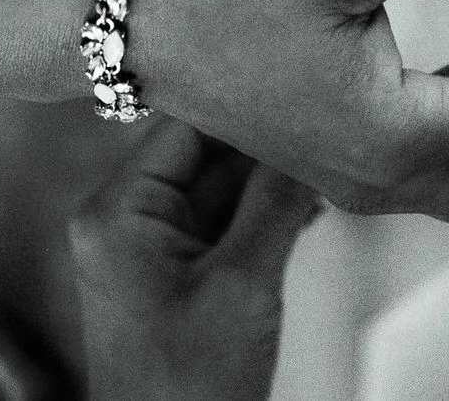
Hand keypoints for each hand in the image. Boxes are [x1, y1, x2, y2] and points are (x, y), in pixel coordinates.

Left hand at [70, 121, 314, 400]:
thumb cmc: (188, 387)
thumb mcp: (242, 283)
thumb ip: (274, 200)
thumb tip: (311, 134)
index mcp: (118, 210)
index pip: (187, 123)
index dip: (245, 101)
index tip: (302, 79)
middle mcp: (127, 217)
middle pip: (207, 149)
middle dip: (267, 139)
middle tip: (331, 122)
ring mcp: (153, 245)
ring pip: (224, 182)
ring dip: (274, 175)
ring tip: (330, 162)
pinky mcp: (180, 270)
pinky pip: (228, 217)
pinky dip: (269, 209)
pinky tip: (312, 202)